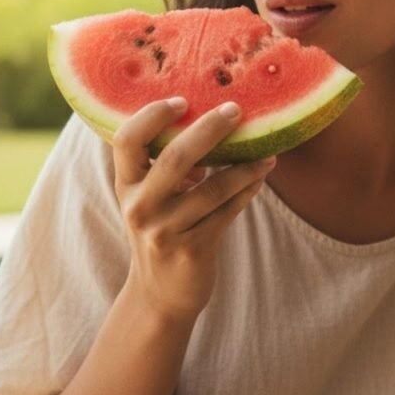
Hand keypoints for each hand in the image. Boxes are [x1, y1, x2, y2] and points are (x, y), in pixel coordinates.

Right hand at [112, 97, 275, 321]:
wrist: (160, 294)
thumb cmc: (162, 232)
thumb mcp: (151, 198)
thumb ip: (168, 165)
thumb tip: (209, 119)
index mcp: (126, 185)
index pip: (126, 140)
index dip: (152, 116)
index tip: (182, 99)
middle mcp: (140, 207)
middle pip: (175, 159)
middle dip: (208, 130)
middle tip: (235, 109)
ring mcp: (165, 231)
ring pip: (212, 189)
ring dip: (245, 166)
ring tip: (268, 151)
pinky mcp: (193, 249)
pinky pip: (227, 212)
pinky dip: (248, 190)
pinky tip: (262, 174)